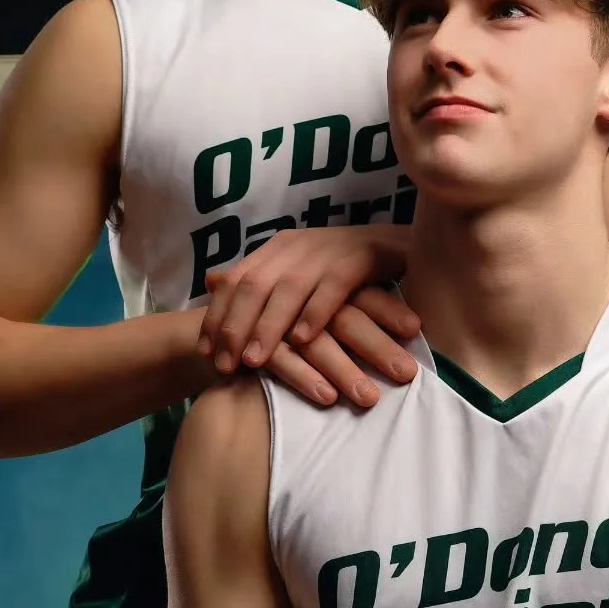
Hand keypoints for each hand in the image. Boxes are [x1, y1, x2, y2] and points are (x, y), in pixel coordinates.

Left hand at [199, 226, 418, 410]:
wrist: (401, 243)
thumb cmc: (346, 268)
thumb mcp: (298, 269)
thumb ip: (260, 279)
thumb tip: (211, 282)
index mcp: (279, 247)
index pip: (237, 280)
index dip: (218, 315)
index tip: (206, 352)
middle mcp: (298, 244)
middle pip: (255, 284)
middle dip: (236, 326)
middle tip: (224, 364)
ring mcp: (329, 249)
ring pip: (288, 288)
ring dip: (268, 326)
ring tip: (255, 360)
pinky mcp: (360, 258)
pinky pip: (332, 287)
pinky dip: (315, 313)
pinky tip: (303, 339)